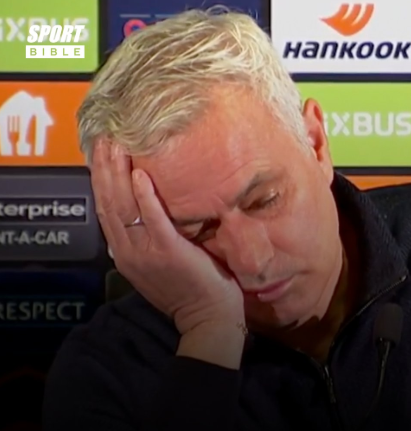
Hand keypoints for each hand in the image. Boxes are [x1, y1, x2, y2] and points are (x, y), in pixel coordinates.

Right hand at [90, 140, 244, 334]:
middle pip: (109, 204)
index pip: (106, 212)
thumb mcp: (154, 267)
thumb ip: (142, 244)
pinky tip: (141, 173)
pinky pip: (153, 220)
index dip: (100, 182)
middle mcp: (127, 252)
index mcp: (125, 254)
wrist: (206, 319)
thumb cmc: (185, 290)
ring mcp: (146, 252)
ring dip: (118, 174)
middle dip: (104, 170)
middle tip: (104, 139)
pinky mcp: (168, 251)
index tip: (100, 155)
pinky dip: (145, 196)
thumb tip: (137, 221)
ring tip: (116, 146)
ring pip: (124, 208)